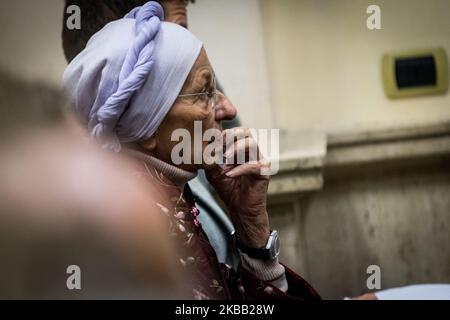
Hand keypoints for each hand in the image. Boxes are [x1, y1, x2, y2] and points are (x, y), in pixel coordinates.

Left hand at [205, 127, 270, 247]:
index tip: (211, 137)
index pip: (236, 131)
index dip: (224, 131)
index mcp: (241, 149)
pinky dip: (239, 169)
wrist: (240, 209)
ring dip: (235, 149)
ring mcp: (260, 160)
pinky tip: (229, 175)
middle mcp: (252, 152)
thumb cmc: (228, 189)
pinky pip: (253, 165)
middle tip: (218, 145)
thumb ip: (210, 157)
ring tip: (224, 158)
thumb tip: (202, 144)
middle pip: (246, 131)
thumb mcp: (213, 171)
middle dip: (230, 135)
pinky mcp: (264, 172)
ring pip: (251, 143)